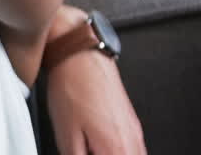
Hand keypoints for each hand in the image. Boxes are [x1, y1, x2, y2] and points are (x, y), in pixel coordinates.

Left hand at [45, 24, 145, 153]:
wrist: (80, 56)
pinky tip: (100, 144)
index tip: (84, 153)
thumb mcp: (65, 133)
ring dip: (112, 153)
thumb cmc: (73, 87)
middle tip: (87, 149)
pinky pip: (132, 147)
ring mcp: (135, 130)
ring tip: (92, 146)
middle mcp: (133, 141)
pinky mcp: (131, 120)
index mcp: (117, 148)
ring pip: (133, 154)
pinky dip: (118, 150)